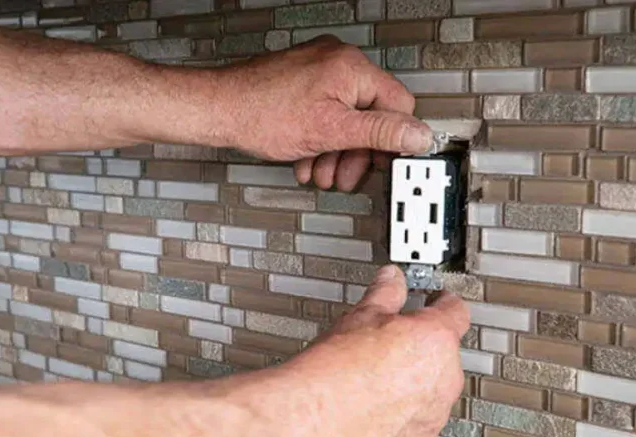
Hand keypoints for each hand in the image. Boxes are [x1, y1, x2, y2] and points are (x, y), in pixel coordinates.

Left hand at [220, 36, 431, 191]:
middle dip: (356, 152)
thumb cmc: (261, 114)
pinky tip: (307, 159)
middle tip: (345, 175)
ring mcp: (317, 69)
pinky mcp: (302, 81)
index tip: (385, 163)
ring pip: (345, 117)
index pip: (398, 104)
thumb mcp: (331, 132)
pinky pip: (324, 111)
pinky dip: (320, 138)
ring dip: (336, 151)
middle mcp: (337, 61)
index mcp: (351, 68)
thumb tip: (418, 135)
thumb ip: (379, 134)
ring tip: (321, 172)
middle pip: (370, 114)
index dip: (393, 140)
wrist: (217, 110)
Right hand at [284, 265, 468, 436]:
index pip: (455, 310)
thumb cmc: (336, 372)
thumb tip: (390, 280)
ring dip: (416, 378)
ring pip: (436, 384)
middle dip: (422, 344)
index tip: (435, 300)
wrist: (316, 418)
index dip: (442, 302)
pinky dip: (407, 406)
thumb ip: (384, 293)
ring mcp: (435, 409)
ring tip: (377, 374)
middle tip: (390, 341)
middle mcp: (445, 375)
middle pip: (445, 350)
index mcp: (435, 338)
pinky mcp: (421, 435)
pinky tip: (377, 400)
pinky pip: (423, 413)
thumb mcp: (360, 317)